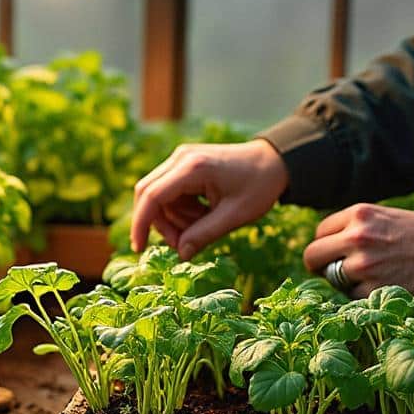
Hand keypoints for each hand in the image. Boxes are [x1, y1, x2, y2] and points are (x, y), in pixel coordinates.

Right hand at [131, 140, 288, 258]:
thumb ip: (204, 235)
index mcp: (193, 167)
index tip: (139, 249)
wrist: (275, 161)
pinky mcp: (184, 164)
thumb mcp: (234, 216)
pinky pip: (169, 192)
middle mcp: (180, 158)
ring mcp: (181, 159)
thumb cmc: (259, 185)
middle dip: (161, 224)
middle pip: (148, 195)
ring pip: (159, 196)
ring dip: (175, 218)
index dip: (141, 224)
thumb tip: (180, 255)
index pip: (152, 196)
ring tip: (205, 223)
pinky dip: (181, 209)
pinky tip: (204, 213)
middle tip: (184, 243)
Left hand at [302, 204, 413, 299]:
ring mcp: (363, 266)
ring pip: (332, 279)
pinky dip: (363, 296)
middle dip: (321, 265)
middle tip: (333, 271)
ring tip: (372, 277)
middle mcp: (357, 237)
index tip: (335, 253)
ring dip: (345, 282)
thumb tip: (324, 245)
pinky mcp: (373, 291)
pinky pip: (351, 297)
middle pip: (313, 256)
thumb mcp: (386, 217)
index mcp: (359, 214)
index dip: (327, 245)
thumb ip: (355, 226)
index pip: (320, 232)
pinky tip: (385, 287)